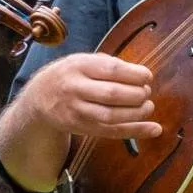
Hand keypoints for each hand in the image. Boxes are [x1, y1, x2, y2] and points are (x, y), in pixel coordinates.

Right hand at [22, 53, 160, 140]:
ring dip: (137, 113)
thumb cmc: (69, 76)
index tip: (147, 76)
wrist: (39, 97)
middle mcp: (75, 88)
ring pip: (112, 116)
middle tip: (146, 92)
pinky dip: (135, 131)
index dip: (134, 74)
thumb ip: (108, 64)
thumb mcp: (82, 60)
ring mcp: (77, 111)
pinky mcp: (82, 128)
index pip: (111, 69)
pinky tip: (154, 129)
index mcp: (78, 66)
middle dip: (137, 94)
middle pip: (112, 94)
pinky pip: (112, 132)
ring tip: (148, 107)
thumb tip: (141, 75)